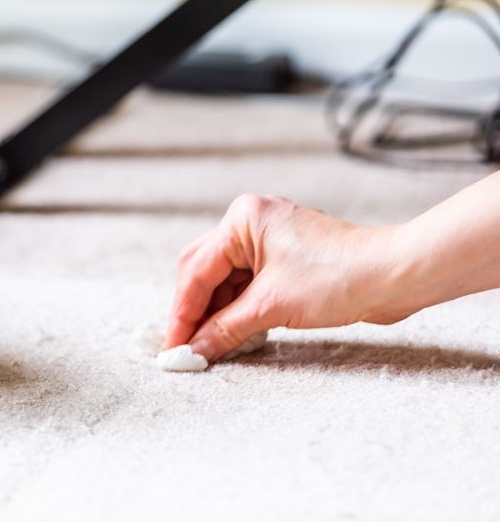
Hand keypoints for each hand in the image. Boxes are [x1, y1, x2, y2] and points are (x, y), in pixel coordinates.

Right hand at [166, 194, 402, 361]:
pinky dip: (238, 310)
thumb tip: (194, 350)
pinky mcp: (284, 259)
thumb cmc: (341, 276)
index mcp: (242, 220)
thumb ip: (225, 329)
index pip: (197, 271)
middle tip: (183, 347)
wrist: (397, 276)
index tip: (173, 346)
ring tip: (207, 347)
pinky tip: (232, 334)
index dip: (183, 314)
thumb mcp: (272, 307)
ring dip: (216, 313)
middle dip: (193, 311)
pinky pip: (247, 285)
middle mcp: (250, 223)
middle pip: (203, 271)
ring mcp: (268, 240)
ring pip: (225, 280)